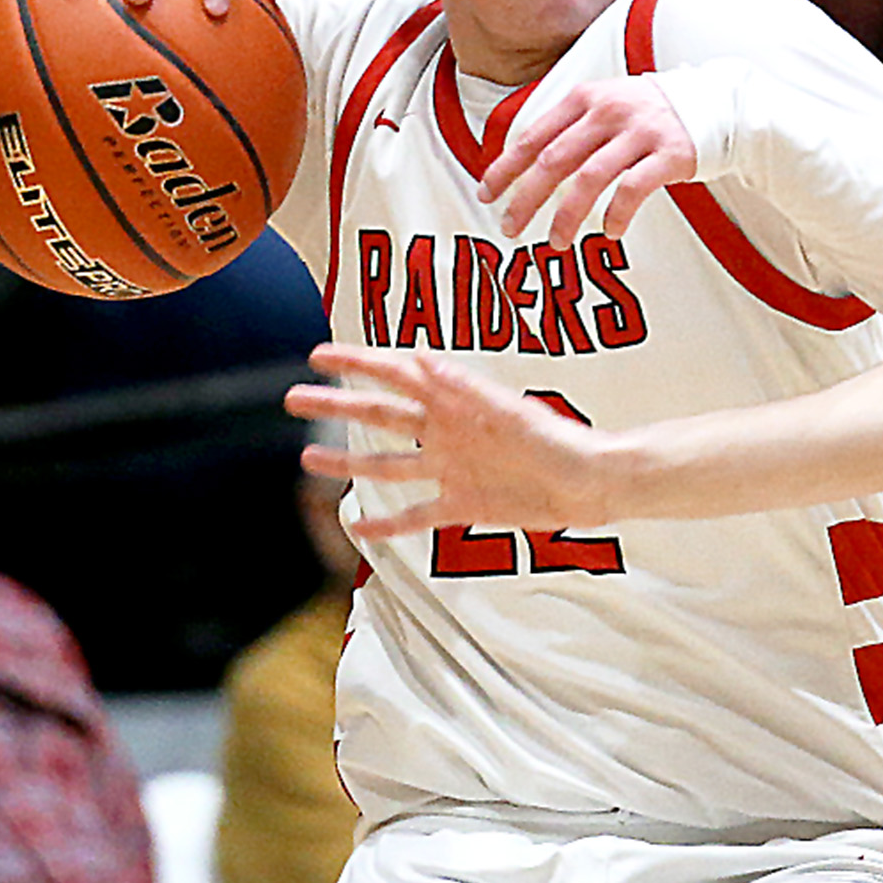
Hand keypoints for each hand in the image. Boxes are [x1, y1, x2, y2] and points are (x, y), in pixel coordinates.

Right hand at [289, 344, 611, 539]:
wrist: (590, 484)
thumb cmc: (558, 441)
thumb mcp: (511, 412)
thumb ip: (464, 388)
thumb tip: (420, 358)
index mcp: (456, 403)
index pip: (397, 375)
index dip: (358, 364)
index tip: (318, 355)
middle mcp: (446, 433)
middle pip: (380, 415)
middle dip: (338, 404)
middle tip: (293, 397)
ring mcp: (450, 470)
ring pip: (387, 465)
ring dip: (348, 461)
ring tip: (307, 458)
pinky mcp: (463, 506)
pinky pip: (416, 515)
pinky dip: (387, 524)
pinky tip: (357, 527)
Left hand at [479, 72, 696, 239]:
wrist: (717, 102)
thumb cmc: (652, 112)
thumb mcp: (607, 103)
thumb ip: (571, 126)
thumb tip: (526, 161)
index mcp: (586, 99)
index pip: (534, 136)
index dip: (506, 168)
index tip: (487, 194)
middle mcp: (608, 112)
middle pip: (554, 160)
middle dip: (526, 198)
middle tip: (510, 227)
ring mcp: (640, 132)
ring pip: (589, 178)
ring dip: (567, 215)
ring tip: (557, 242)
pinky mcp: (669, 154)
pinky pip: (633, 189)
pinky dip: (617, 215)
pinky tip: (609, 233)